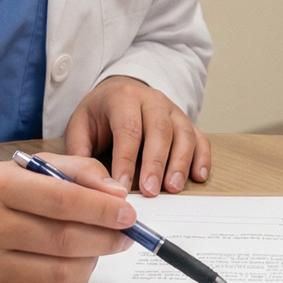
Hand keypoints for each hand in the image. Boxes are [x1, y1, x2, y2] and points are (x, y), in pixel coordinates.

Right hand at [0, 158, 136, 282]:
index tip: (130, 213)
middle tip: (125, 236)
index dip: (102, 209)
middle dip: (105, 239)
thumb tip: (117, 195)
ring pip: (58, 274)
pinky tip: (71, 265)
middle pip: (64, 240)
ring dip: (90, 262)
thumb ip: (78, 171)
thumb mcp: (29, 167)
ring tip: (98, 248)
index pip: (62, 200)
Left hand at [64, 75, 210, 195]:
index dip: (126, 159)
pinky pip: (200, 137)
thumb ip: (80, 150)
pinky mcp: (186, 121)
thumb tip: (84, 182)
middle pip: (159, 130)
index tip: (122, 187)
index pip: (128, 129)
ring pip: (183, 133)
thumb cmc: (100, 113)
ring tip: (173, 188)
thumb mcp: (81, 124)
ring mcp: (172, 109)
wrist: (121, 90)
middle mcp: (152, 100)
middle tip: (150, 192)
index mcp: (123, 98)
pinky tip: (198, 177)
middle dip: (156, 163)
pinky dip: (202, 157)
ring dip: (180, 162)